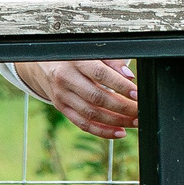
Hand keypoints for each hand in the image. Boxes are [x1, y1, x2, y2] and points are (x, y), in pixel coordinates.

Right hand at [14, 58, 137, 137]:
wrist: (43, 64)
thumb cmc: (75, 56)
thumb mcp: (91, 51)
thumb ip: (111, 62)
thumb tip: (129, 77)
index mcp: (76, 61)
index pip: (100, 74)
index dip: (119, 85)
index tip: (137, 94)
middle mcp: (67, 79)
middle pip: (97, 97)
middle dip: (122, 107)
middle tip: (140, 112)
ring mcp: (62, 96)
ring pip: (91, 114)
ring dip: (116, 121)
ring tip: (134, 123)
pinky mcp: (62, 109)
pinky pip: (83, 124)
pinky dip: (102, 131)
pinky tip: (119, 132)